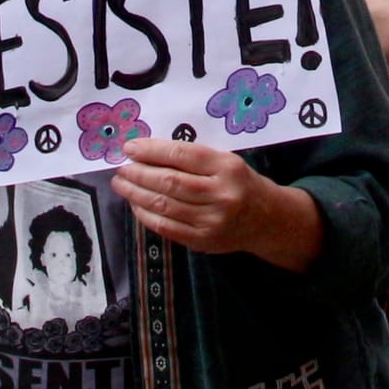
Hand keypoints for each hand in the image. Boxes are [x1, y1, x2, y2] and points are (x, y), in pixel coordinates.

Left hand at [112, 138, 318, 269]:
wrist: (267, 219)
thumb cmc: (241, 184)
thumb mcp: (226, 162)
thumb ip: (193, 159)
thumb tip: (147, 153)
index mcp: (228, 167)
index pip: (183, 155)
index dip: (152, 151)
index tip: (130, 148)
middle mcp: (221, 194)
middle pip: (170, 182)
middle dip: (139, 173)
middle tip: (121, 168)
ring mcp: (212, 220)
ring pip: (164, 205)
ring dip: (136, 194)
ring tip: (121, 184)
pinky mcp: (202, 240)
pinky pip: (166, 227)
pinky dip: (145, 215)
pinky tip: (135, 204)